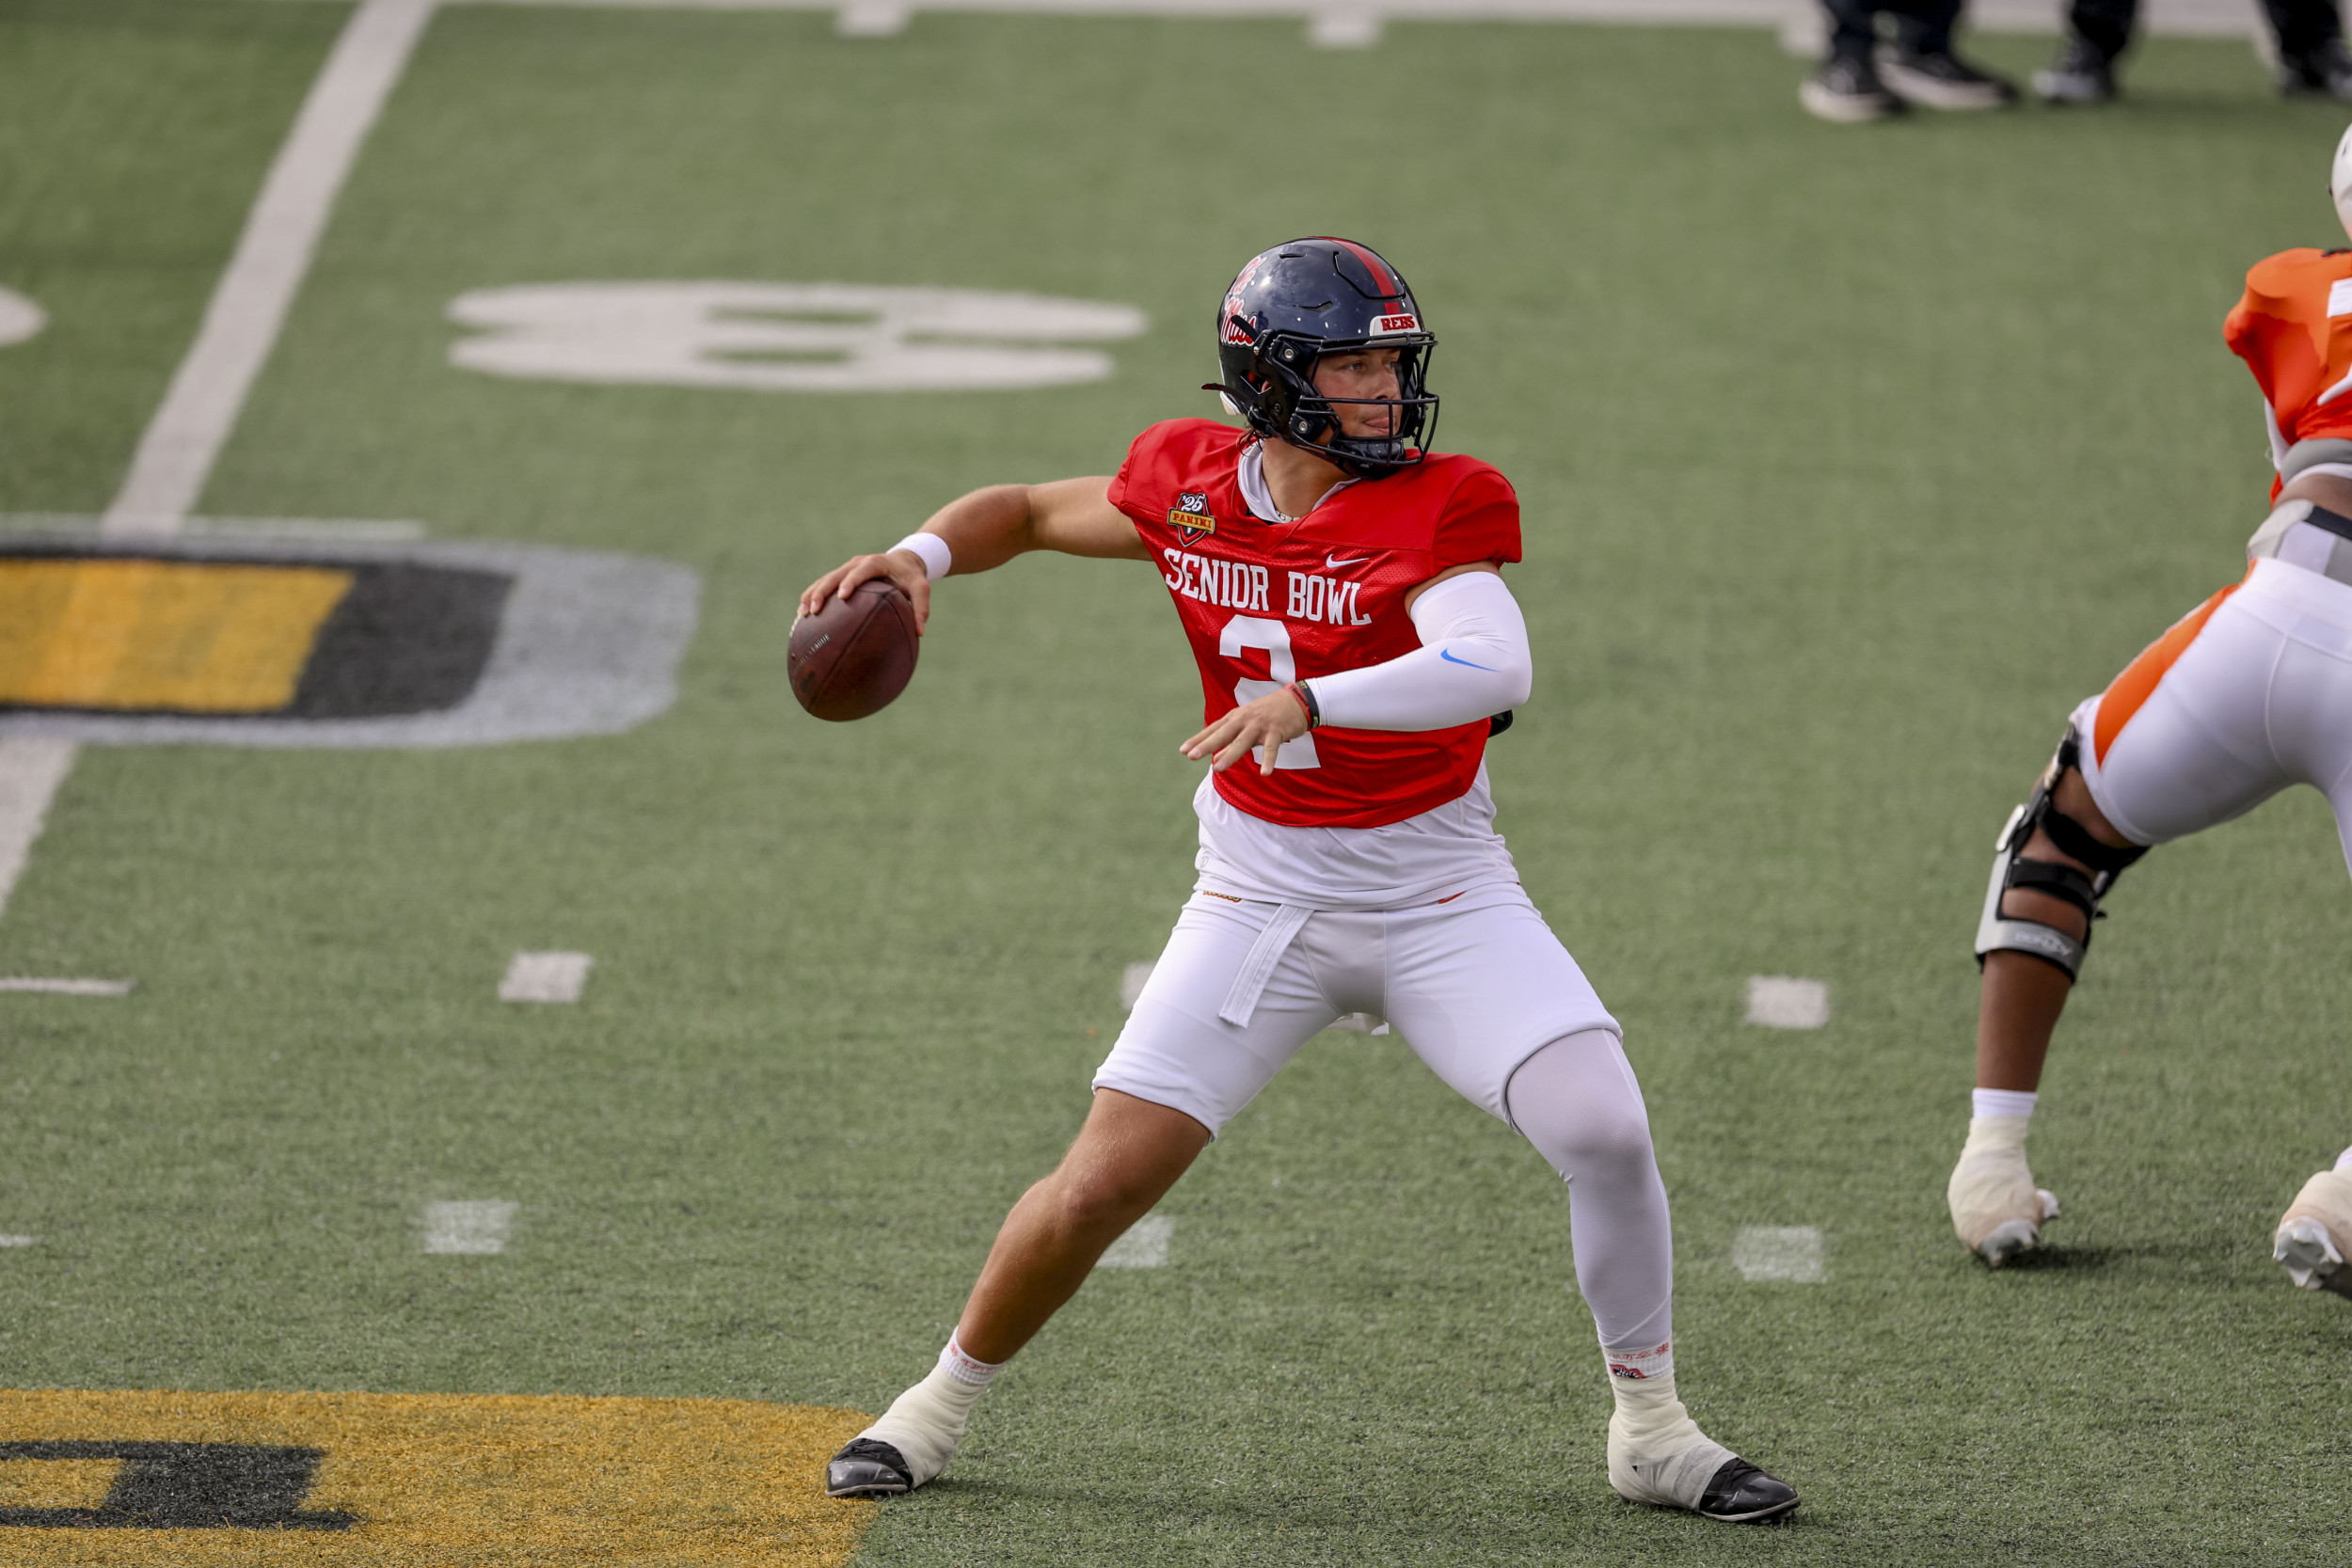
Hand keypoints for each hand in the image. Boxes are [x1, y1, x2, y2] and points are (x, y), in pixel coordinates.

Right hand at [795, 548, 933, 633]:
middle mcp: (857, 563)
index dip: (850, 582)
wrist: (903, 561)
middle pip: (834, 575)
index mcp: (874, 563)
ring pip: (824, 580)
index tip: (842, 597)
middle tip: (814, 609)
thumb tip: (919, 632)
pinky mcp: (841, 576)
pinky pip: (823, 585)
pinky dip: (811, 596)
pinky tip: (802, 615)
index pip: (860, 571)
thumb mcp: (921, 588)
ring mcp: (846, 569)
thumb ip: (921, 607)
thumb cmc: (911, 577)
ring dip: (811, 595)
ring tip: (802, 614)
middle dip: (822, 591)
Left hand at [1181, 687, 1310, 774]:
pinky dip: (1269, 760)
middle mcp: (1245, 720)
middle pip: (1223, 734)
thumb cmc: (1269, 714)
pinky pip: (1272, 748)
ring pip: (1243, 741)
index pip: (1214, 729)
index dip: (1198, 739)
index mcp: (1235, 718)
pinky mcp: (1277, 731)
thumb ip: (1231, 742)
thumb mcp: (1247, 725)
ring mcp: (1260, 725)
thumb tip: (1215, 760)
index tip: (1183, 750)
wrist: (1297, 700)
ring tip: (1218, 769)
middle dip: (1207, 745)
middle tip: (1191, 756)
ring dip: (1231, 755)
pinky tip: (1265, 773)